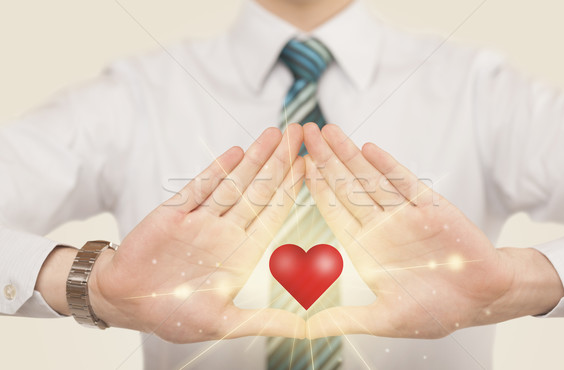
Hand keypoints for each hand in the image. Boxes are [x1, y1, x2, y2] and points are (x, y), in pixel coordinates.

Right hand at [88, 125, 305, 342]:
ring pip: (234, 183)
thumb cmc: (171, 315)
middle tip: (300, 134)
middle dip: (280, 162)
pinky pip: (200, 186)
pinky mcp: (175, 212)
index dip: (292, 189)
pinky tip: (237, 152)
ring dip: (255, 158)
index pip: (273, 214)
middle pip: (259, 190)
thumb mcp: (223, 323)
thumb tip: (308, 330)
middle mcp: (226, 232)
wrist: (125, 301)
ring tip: (275, 133)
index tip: (310, 165)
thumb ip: (265, 322)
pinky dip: (218, 168)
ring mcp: (202, 219)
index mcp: (242, 255)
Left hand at [302, 123, 563, 338]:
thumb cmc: (436, 310)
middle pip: (346, 187)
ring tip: (328, 132)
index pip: (333, 211)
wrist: (483, 299)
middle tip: (305, 133)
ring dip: (349, 155)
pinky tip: (368, 149)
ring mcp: (403, 214)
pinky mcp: (430, 207)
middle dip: (325, 160)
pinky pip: (404, 183)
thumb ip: (344, 319)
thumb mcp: (384, 319)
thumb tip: (302, 331)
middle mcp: (379, 226)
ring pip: (370, 179)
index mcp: (365, 248)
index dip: (315, 188)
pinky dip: (387, 166)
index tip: (295, 166)